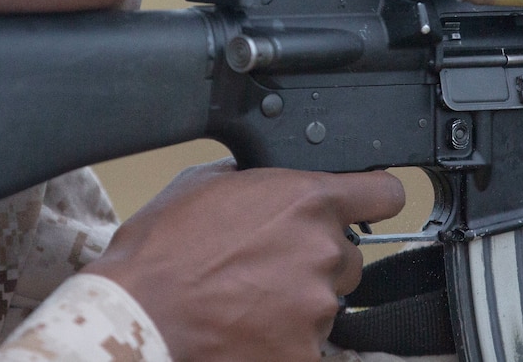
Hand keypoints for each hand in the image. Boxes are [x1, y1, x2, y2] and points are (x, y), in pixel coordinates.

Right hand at [82, 159, 404, 361]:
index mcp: (306, 200)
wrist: (139, 317)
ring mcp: (317, 307)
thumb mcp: (202, 183)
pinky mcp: (305, 354)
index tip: (369, 204)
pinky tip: (245, 329)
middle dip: (314, 259)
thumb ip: (253, 177)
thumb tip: (265, 177)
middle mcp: (322, 250)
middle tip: (265, 266)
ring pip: (325, 301)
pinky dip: (284, 340)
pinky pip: (308, 343)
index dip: (374, 197)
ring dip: (296, 301)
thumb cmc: (161, 251)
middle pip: (346, 255)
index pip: (383, 193)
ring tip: (244, 300)